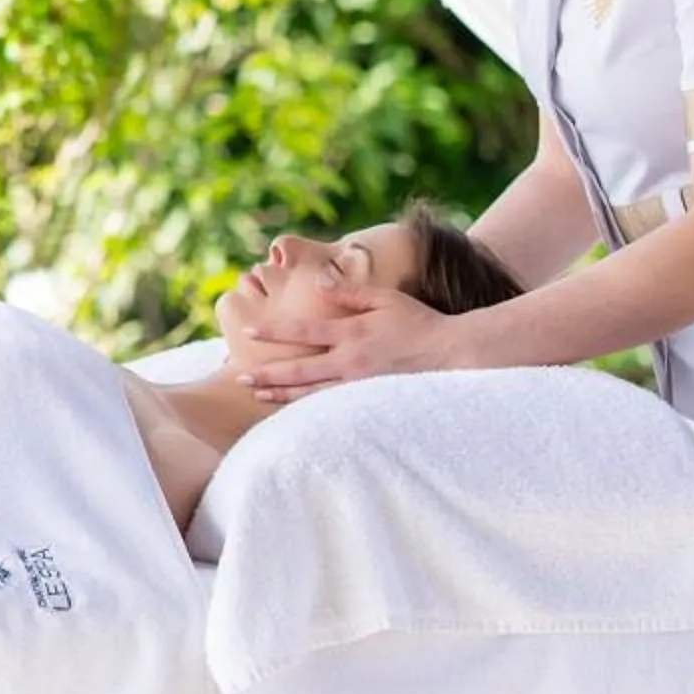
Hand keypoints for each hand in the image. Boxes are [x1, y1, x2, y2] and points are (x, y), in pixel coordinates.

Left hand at [238, 288, 458, 404]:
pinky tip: (294, 413)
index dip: (275, 330)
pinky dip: (310, 411)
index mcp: (352, 333)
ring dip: (283, 395)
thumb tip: (318, 280)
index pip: (304, 331)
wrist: (453, 355)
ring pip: (313, 395)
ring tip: (257, 395)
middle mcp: (352, 362)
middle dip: (268, 374)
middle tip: (239, 376)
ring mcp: (361, 386)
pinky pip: (334, 408)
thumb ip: (349, 293)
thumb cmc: (419, 322)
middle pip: (300, 371)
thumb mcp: (384, 298)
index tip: (250, 329)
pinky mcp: (371, 402)